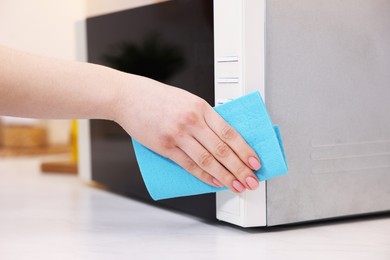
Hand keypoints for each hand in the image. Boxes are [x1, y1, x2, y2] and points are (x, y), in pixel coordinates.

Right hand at [114, 76, 260, 192]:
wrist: (128, 97)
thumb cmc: (157, 97)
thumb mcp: (187, 99)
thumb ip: (204, 117)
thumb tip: (221, 138)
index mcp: (200, 107)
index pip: (229, 133)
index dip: (245, 150)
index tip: (255, 162)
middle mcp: (191, 121)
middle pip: (222, 150)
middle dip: (240, 168)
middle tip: (251, 180)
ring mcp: (177, 135)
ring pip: (207, 161)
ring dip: (225, 176)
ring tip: (237, 186)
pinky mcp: (164, 147)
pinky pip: (188, 165)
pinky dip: (203, 176)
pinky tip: (214, 182)